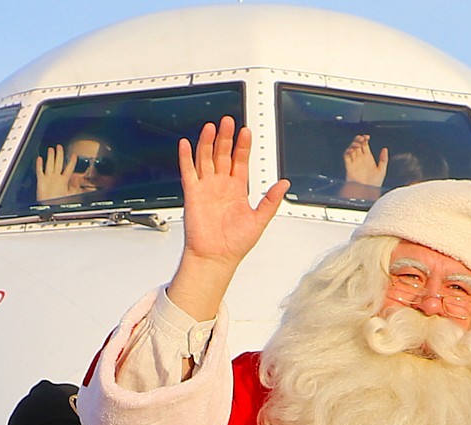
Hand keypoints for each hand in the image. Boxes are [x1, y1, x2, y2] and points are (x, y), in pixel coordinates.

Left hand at [35, 144, 77, 201]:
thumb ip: (74, 188)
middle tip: (59, 146)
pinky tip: (39, 159)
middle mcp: (56, 177)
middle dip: (59, 154)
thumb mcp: (71, 196)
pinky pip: (39, 170)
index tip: (74, 155)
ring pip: (50, 164)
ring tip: (51, 149)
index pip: (69, 168)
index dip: (72, 161)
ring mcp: (48, 178)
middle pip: (58, 163)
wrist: (49, 207)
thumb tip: (79, 184)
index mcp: (64, 180)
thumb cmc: (59, 203)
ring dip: (50, 156)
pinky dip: (39, 164)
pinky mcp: (40, 181)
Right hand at [167, 116, 289, 320]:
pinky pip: (188, 172)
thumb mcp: (260, 220)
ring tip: (211, 127)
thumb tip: (284, 184)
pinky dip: (186, 157)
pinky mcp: (193, 194)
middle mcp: (221, 186)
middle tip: (228, 121)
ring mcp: (206, 188)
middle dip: (225, 138)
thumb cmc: (235, 244)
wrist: (216, 257)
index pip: (240, 161)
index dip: (243, 146)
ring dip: (208, 142)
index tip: (246, 131)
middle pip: (222, 155)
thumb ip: (271, 200)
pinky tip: (186, 144)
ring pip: (206, 159)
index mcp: (237, 190)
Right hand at [343, 134, 388, 185]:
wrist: (367, 192)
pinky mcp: (349, 166)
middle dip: (358, 139)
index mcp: (368, 158)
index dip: (365, 139)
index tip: (367, 137)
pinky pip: (346, 156)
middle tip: (361, 138)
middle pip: (357, 144)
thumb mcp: (382, 170)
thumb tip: (385, 149)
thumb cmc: (375, 184)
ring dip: (353, 144)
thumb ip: (384, 159)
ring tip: (358, 144)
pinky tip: (352, 149)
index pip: (365, 145)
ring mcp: (354, 162)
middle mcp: (360, 159)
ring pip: (351, 149)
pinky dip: (348, 151)